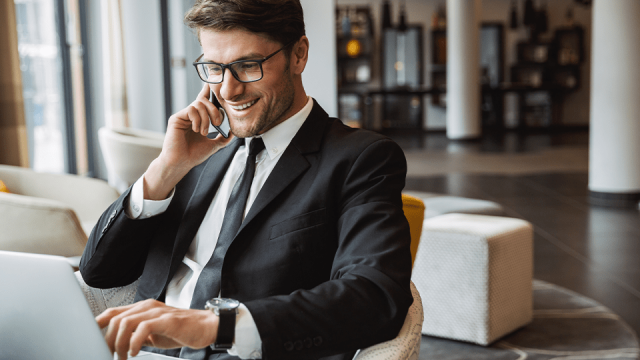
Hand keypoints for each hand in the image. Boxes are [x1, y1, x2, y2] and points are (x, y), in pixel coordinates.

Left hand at [96, 299, 217, 358]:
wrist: (206, 327)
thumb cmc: (180, 331)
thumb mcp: (153, 334)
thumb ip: (136, 335)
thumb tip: (117, 345)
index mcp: (142, 308)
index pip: (113, 312)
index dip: (97, 325)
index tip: (90, 341)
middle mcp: (147, 306)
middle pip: (115, 318)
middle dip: (107, 340)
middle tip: (109, 355)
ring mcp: (157, 312)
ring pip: (125, 322)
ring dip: (119, 343)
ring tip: (122, 357)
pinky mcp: (167, 319)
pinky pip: (143, 328)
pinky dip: (134, 342)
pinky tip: (134, 352)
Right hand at [144, 83, 233, 199]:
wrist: (181, 163)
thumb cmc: (194, 155)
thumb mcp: (214, 145)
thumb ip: (223, 138)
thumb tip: (233, 132)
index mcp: (198, 119)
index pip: (203, 101)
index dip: (207, 92)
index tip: (212, 85)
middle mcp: (190, 116)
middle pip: (204, 101)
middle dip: (214, 110)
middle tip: (217, 123)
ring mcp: (182, 116)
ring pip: (198, 105)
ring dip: (206, 119)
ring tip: (204, 132)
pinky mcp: (176, 118)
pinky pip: (191, 110)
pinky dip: (197, 120)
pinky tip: (196, 130)